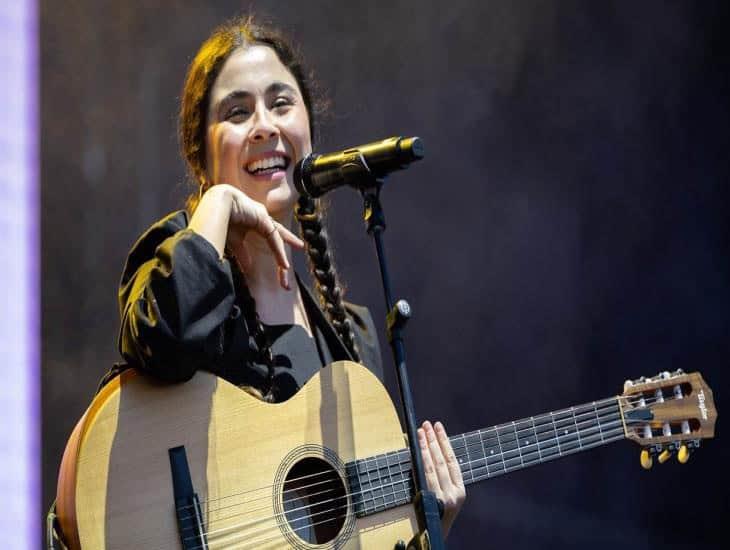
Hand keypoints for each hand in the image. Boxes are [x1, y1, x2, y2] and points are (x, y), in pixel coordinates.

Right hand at [201, 123, 303, 288]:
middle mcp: (263, 219)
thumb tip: (249, 268)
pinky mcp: (262, 218)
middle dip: (281, 256)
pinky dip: (278, 251)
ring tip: (286, 270)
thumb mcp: (235, 241)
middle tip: (287, 271)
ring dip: (281, 256)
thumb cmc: (222, 219)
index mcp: (256, 223)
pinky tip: (283, 264)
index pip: (270, 239)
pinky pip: (273, 237)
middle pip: (276, 240)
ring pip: (276, 240)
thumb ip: (243, 254)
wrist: (216, 204)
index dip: (277, 251)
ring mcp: (264, 217)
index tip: (283, 265)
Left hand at [418, 420, 465, 538]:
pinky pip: (422, 477)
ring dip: (425, 447)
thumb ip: (440, 477)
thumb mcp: (444, 496)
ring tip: (420, 432)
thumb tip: (427, 450)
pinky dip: (418, 462)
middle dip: (433, 440)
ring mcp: (442, 498)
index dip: (445, 441)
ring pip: (432, 466)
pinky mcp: (430, 502)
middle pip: (442, 460)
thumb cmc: (436, 515)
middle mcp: (453, 493)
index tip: (438, 426)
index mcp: (460, 490)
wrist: (433, 538)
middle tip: (426, 424)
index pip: (453, 460)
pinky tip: (413, 451)